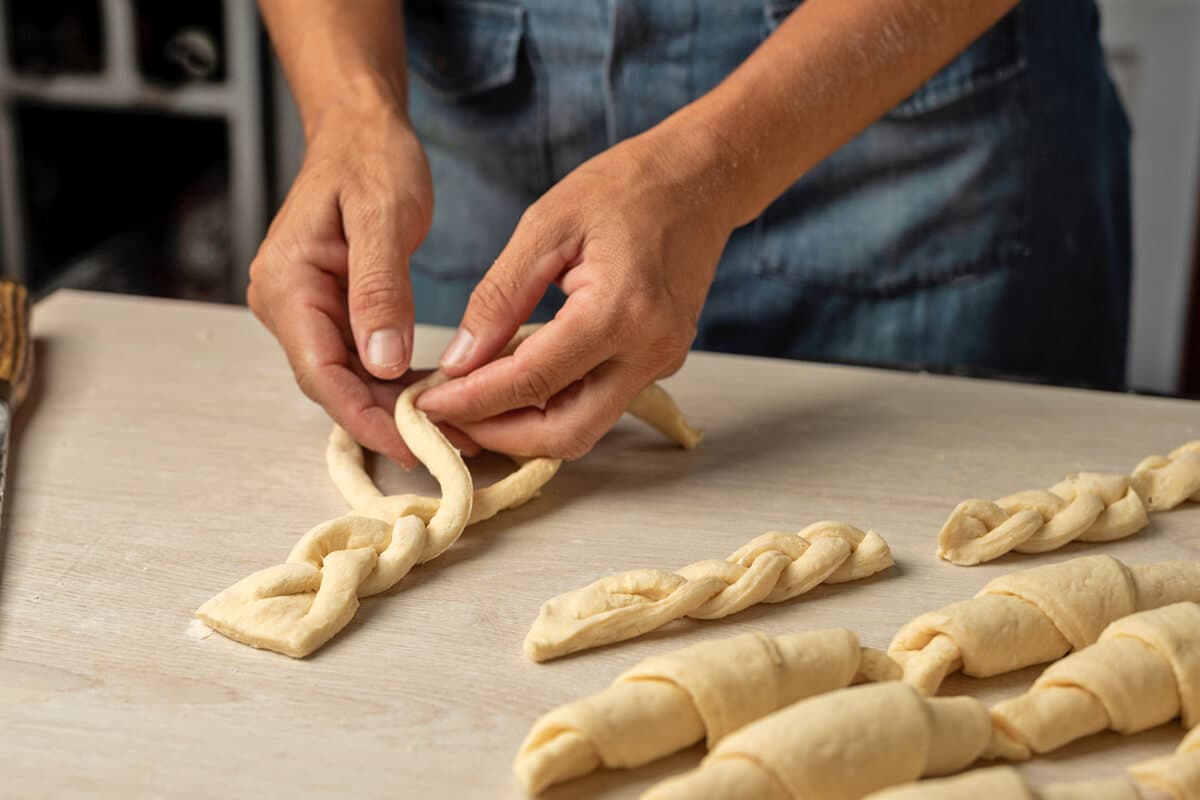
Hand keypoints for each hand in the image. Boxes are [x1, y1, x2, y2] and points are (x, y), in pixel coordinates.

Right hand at [249, 98, 475, 465]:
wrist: (360, 129)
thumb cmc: (369, 158)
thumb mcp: (382, 216)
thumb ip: (379, 290)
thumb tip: (383, 362)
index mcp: (287, 285)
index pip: (321, 373)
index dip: (367, 417)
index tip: (414, 445)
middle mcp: (286, 304)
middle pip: (333, 385)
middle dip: (387, 420)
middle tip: (450, 443)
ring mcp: (306, 309)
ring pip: (349, 378)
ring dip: (394, 406)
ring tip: (452, 427)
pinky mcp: (330, 309)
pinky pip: (360, 359)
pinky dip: (394, 380)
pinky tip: (434, 392)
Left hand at [416, 123, 734, 458]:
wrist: (701, 178)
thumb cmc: (625, 187)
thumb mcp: (546, 226)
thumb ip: (499, 298)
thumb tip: (458, 360)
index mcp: (618, 312)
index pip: (532, 382)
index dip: (472, 401)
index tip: (425, 403)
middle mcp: (648, 351)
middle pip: (565, 433)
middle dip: (499, 436)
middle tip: (446, 419)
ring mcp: (660, 362)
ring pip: (584, 429)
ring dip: (525, 429)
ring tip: (471, 405)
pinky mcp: (659, 362)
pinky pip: (599, 403)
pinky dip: (551, 405)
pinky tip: (513, 384)